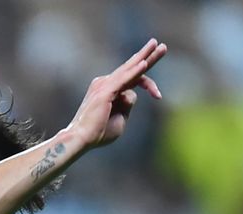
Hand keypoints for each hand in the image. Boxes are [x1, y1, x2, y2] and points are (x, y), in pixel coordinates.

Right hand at [64, 38, 166, 152]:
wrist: (82, 139)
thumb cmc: (99, 133)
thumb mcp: (120, 119)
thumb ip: (127, 105)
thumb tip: (132, 94)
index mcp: (109, 89)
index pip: (133, 79)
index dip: (148, 85)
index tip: (159, 96)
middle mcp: (106, 83)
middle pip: (131, 67)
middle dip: (147, 55)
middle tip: (161, 45)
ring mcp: (104, 85)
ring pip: (129, 69)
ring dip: (144, 57)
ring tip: (158, 46)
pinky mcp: (105, 91)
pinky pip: (124, 79)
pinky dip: (134, 72)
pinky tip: (145, 64)